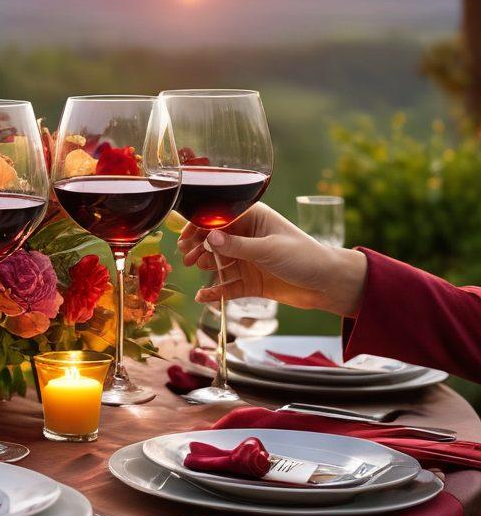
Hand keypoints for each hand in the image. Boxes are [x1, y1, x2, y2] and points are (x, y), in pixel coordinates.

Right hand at [177, 203, 365, 318]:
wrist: (329, 285)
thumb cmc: (304, 257)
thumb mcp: (268, 249)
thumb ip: (236, 245)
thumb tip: (209, 237)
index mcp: (253, 219)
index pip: (219, 219)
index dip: (199, 227)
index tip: (185, 239)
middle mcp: (248, 237)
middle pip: (215, 240)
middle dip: (199, 248)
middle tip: (187, 258)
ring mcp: (249, 260)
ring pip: (219, 262)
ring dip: (206, 265)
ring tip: (197, 268)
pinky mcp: (252, 282)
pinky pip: (228, 286)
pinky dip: (216, 291)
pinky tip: (203, 296)